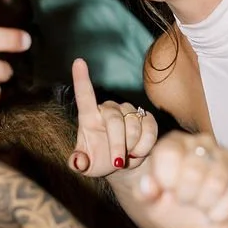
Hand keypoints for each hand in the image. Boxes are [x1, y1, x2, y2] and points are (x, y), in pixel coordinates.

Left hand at [70, 58, 157, 177]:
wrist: (123, 166)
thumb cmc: (101, 161)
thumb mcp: (87, 166)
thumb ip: (79, 163)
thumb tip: (79, 162)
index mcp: (90, 117)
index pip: (85, 95)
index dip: (81, 79)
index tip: (78, 62)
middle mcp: (109, 109)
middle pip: (114, 120)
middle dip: (118, 144)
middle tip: (118, 162)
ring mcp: (128, 111)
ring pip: (133, 125)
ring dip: (131, 147)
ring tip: (126, 158)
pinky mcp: (146, 118)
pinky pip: (149, 129)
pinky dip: (144, 146)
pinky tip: (138, 153)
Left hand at [114, 131, 227, 227]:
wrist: (185, 221)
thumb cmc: (163, 206)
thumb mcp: (146, 203)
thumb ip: (144, 193)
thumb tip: (148, 185)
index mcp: (172, 144)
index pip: (169, 154)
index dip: (167, 180)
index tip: (166, 193)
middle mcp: (200, 143)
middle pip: (194, 170)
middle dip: (187, 196)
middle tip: (184, 202)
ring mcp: (224, 155)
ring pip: (218, 179)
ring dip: (206, 203)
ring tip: (200, 208)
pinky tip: (216, 214)